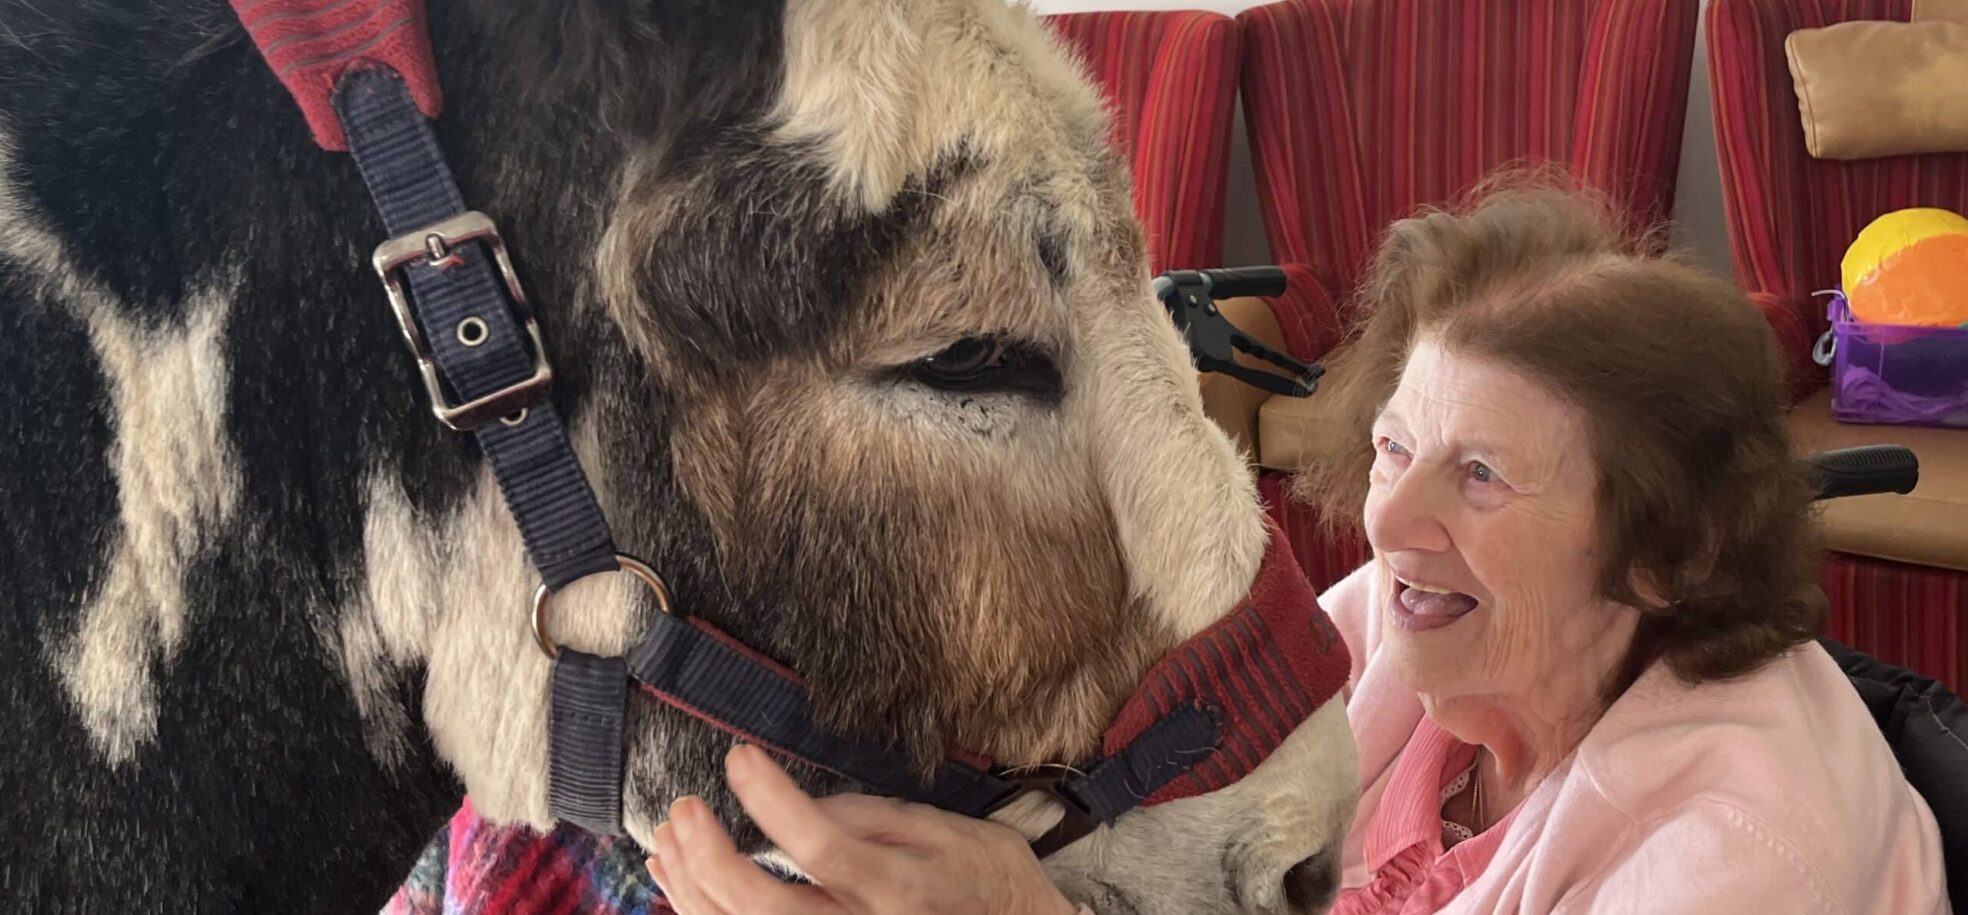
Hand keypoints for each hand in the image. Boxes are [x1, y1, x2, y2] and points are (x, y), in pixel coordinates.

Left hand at [648, 743, 1078, 914]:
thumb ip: (875, 818)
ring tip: (671, 834)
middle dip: (712, 858)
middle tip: (683, 807)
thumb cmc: (987, 879)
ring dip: (695, 886)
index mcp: (901, 887)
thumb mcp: (947, 830)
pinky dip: (705, 911)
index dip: (774, 803)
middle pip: (766, 909)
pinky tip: (681, 876)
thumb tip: (805, 808)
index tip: (740, 756)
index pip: (825, 847)